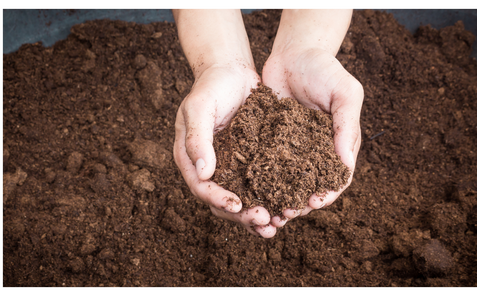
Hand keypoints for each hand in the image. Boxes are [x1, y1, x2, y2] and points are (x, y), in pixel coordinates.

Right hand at [173, 63, 276, 237]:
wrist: (231, 71)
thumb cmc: (211, 86)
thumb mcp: (200, 107)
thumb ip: (197, 138)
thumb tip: (202, 173)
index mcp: (191, 158)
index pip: (202, 188)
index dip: (219, 199)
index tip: (238, 205)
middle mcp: (210, 168)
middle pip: (222, 201)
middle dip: (242, 215)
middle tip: (265, 221)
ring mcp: (230, 167)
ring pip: (242, 199)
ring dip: (256, 216)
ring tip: (276, 225)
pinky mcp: (249, 162)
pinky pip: (258, 186)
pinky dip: (270, 199)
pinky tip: (285, 207)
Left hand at [262, 46, 362, 223]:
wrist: (294, 52)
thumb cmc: (324, 69)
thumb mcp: (345, 93)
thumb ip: (346, 126)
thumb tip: (346, 165)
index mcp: (339, 144)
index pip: (336, 178)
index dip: (327, 194)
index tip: (314, 203)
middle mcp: (316, 151)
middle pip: (310, 186)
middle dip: (299, 203)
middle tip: (285, 214)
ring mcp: (293, 148)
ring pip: (286, 181)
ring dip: (279, 198)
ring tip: (267, 212)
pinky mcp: (271, 142)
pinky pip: (266, 165)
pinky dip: (261, 180)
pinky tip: (251, 190)